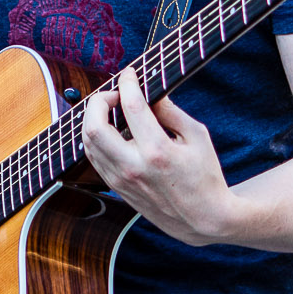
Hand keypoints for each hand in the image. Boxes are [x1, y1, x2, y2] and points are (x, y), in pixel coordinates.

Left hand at [81, 67, 237, 246]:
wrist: (202, 219)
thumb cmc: (204, 176)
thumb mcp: (197, 137)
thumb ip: (171, 111)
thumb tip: (149, 91)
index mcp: (157, 152)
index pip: (132, 107)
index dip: (127, 83)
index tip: (130, 74)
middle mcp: (133, 167)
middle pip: (94, 126)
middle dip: (98, 100)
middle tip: (113, 93)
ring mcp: (121, 180)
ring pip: (88, 142)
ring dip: (94, 118)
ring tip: (112, 109)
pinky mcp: (116, 187)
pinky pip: (94, 157)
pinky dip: (96, 137)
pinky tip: (110, 129)